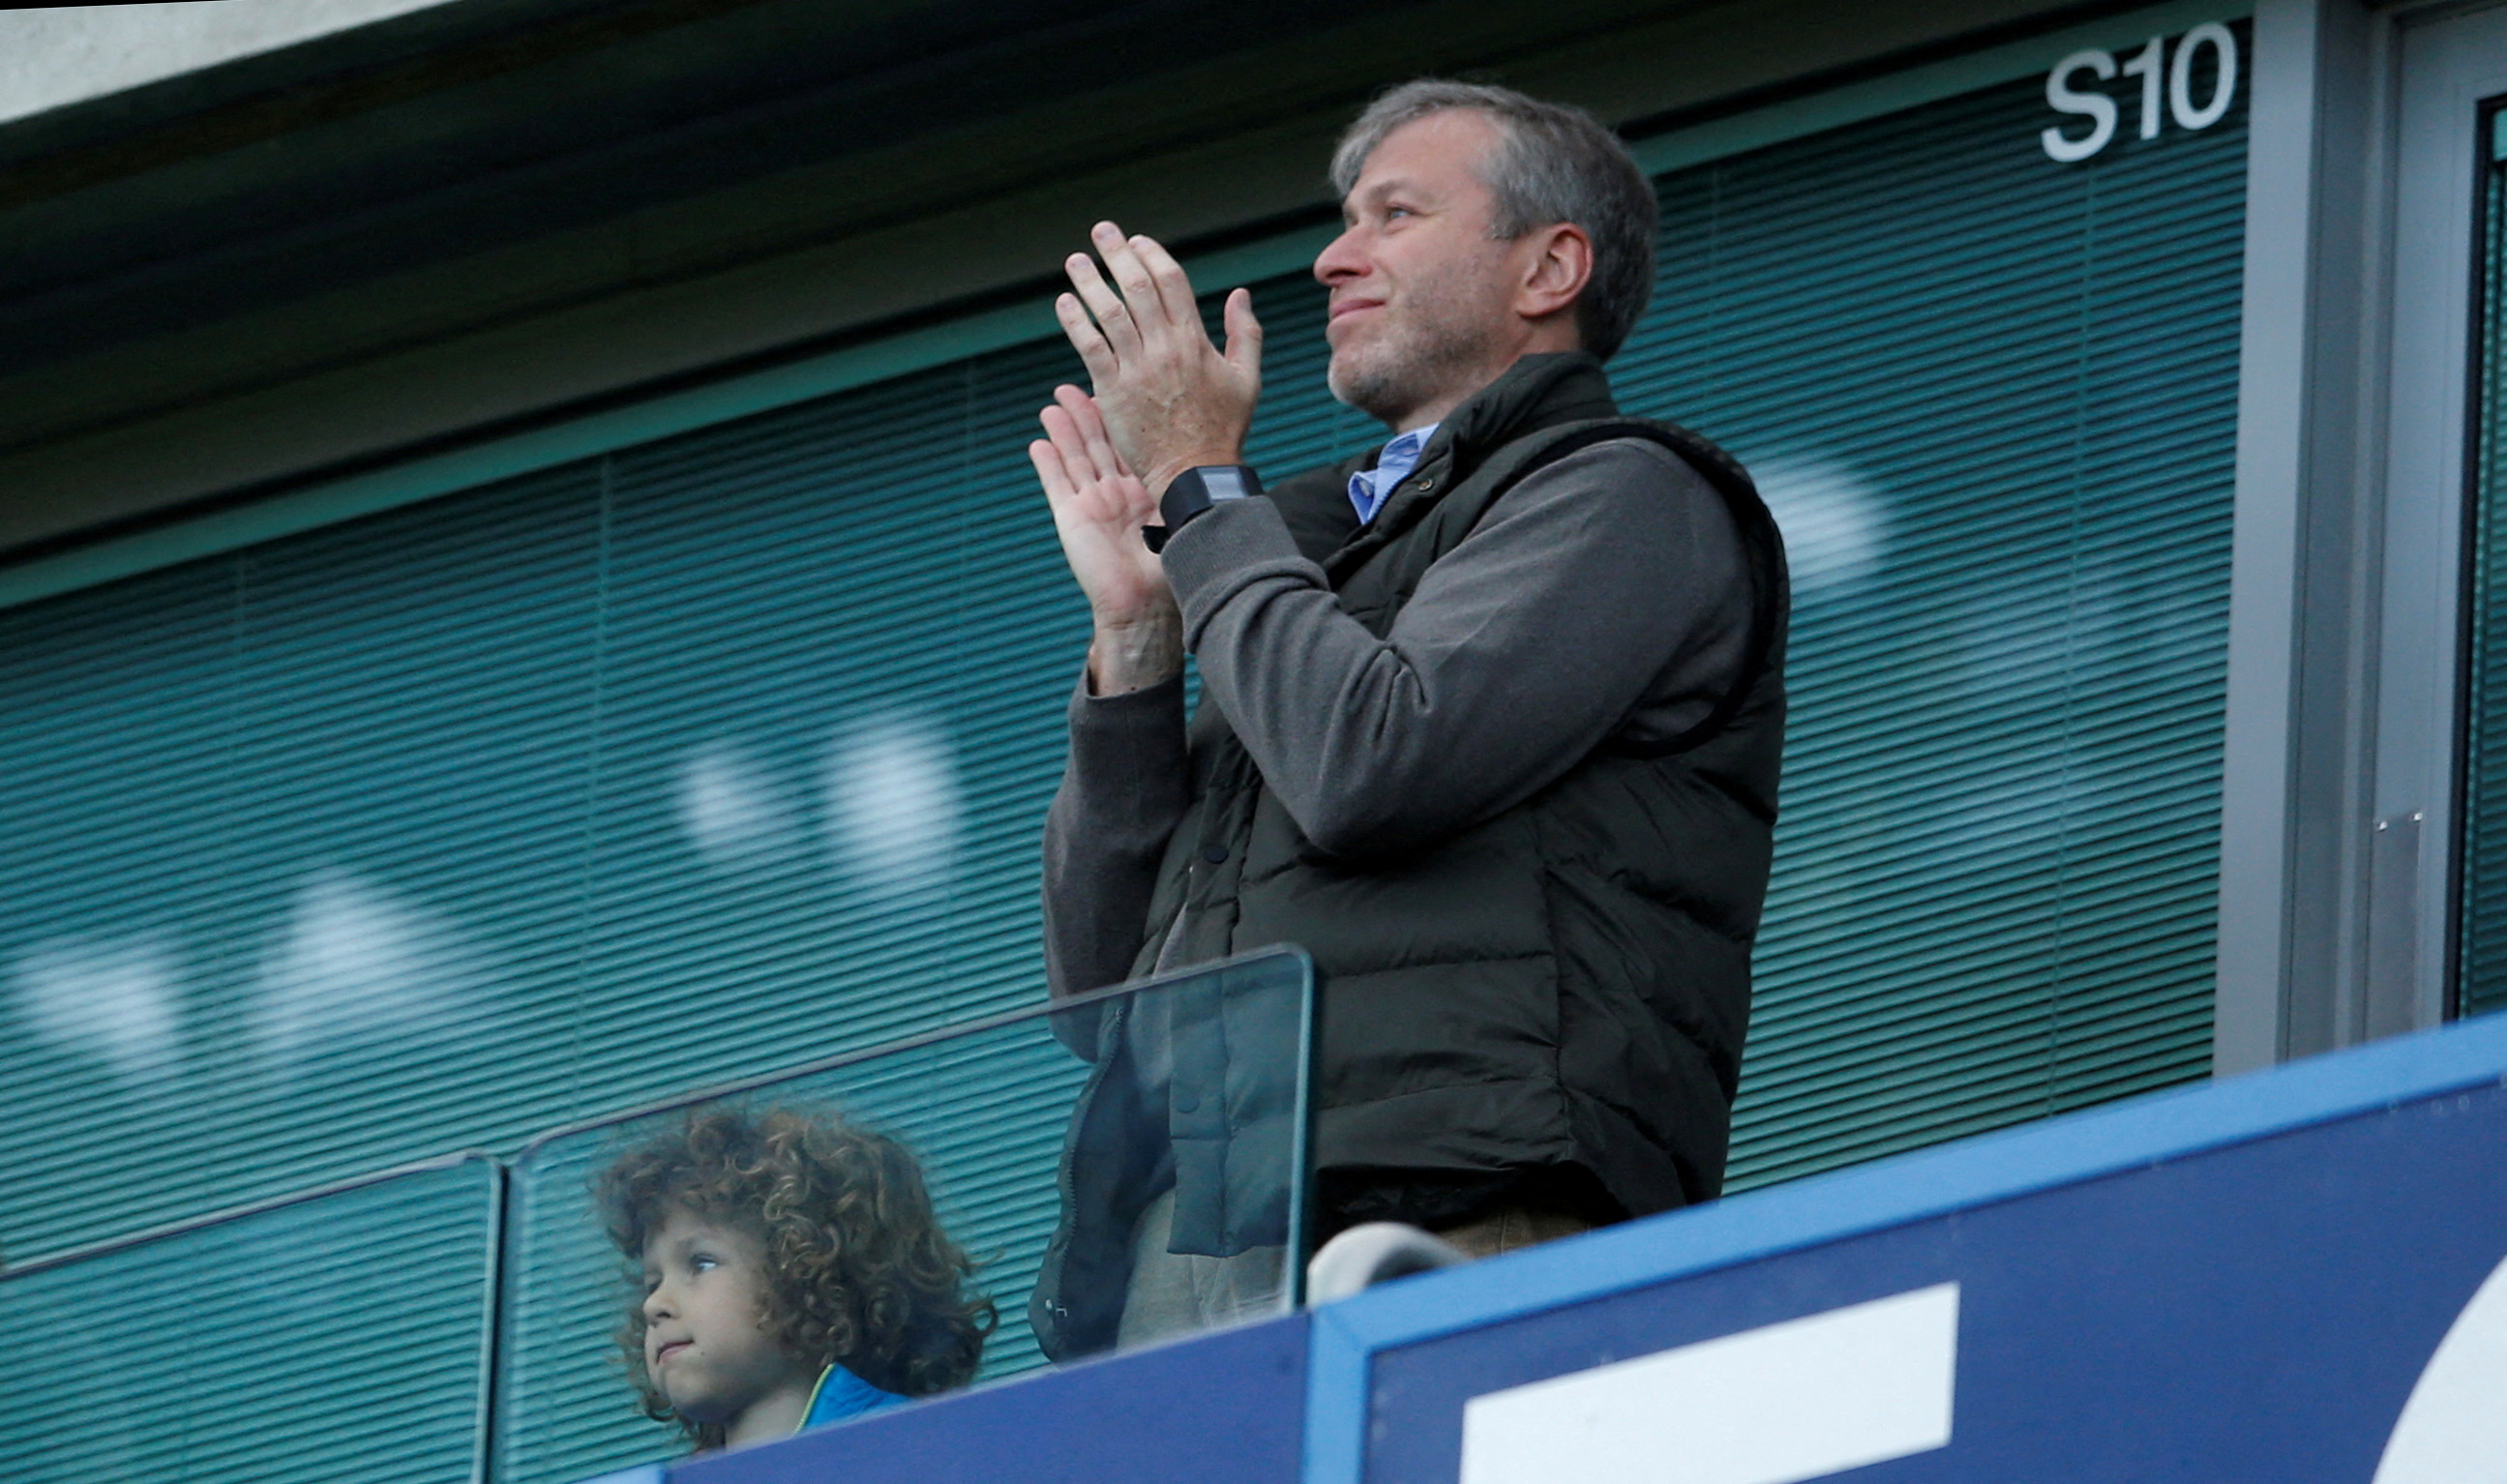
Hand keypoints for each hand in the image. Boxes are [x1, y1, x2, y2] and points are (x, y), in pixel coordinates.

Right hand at [1029, 386, 1182, 693]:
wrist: (1145, 607)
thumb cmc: (1172, 569)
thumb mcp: (1183, 521)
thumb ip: (1185, 492)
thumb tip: (1214, 467)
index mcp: (1146, 493)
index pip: (1132, 445)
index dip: (1123, 417)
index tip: (1118, 388)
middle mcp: (1118, 495)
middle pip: (1099, 445)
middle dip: (1086, 414)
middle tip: (1074, 384)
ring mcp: (1093, 506)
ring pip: (1075, 459)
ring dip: (1063, 431)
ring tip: (1053, 402)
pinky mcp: (1071, 519)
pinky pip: (1056, 485)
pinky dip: (1047, 463)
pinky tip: (1038, 441)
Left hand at [1056, 221, 1262, 494]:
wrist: (1196, 473)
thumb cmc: (1223, 428)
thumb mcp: (1248, 379)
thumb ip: (1246, 333)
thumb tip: (1241, 293)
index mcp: (1196, 341)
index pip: (1171, 282)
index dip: (1151, 255)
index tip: (1136, 241)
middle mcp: (1166, 349)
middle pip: (1137, 288)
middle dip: (1117, 255)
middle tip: (1101, 232)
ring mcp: (1138, 370)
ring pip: (1109, 314)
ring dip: (1090, 283)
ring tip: (1076, 261)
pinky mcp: (1113, 393)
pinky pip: (1090, 348)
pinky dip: (1076, 322)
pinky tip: (1064, 302)